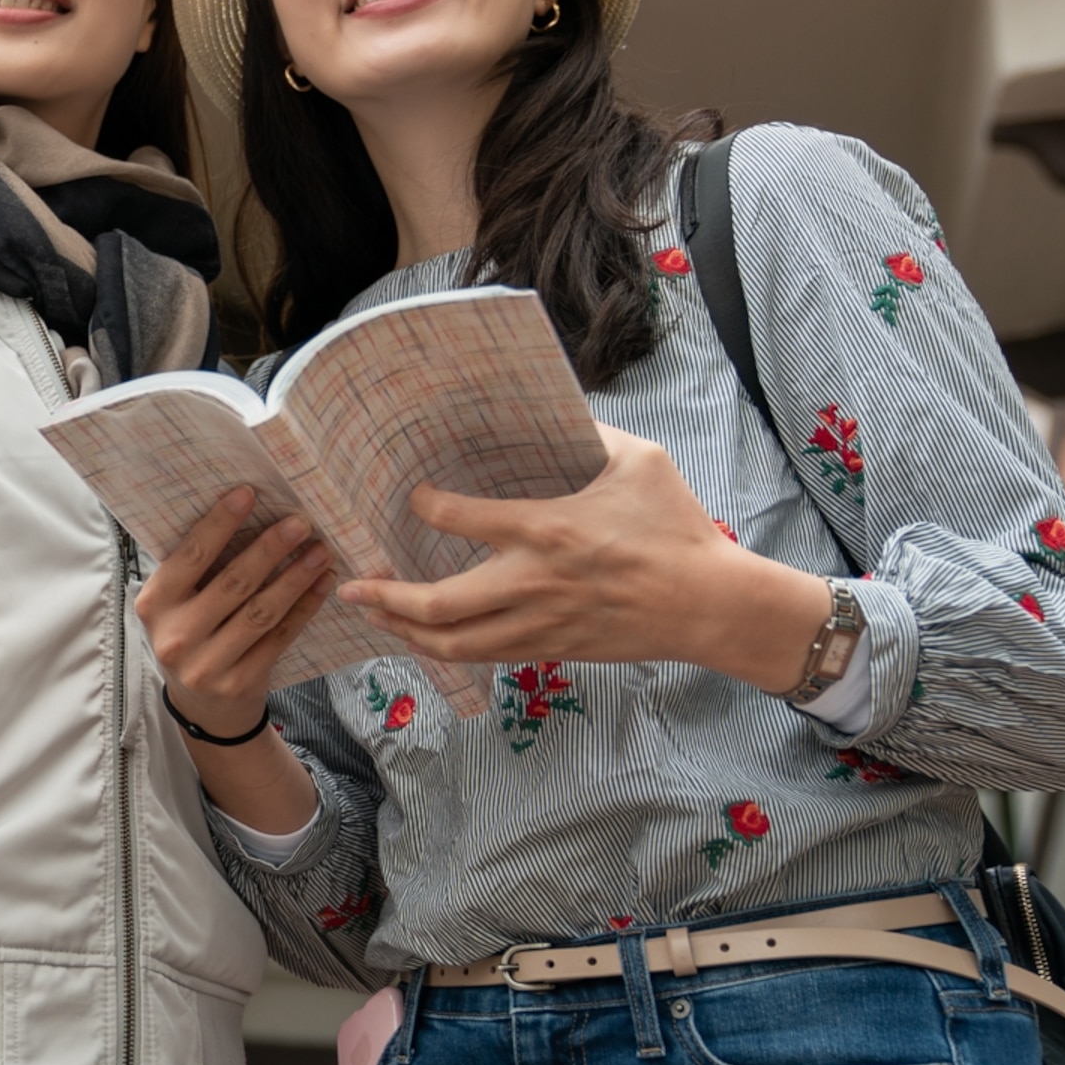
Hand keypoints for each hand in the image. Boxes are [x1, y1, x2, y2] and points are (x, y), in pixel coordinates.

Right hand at [135, 489, 331, 835]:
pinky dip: (304, 608)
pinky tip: (321, 585)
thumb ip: (195, 570)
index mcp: (154, 605)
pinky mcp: (241, 681)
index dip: (220, 522)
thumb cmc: (190, 637)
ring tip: (319, 551)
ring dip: (295, 577)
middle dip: (270, 548)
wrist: (202, 709)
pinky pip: (279, 637)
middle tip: (300, 522)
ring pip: (261, 611)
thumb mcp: (175, 605)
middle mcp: (176, 635)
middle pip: (233, 583)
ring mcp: (208, 663)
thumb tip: (240, 511)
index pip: (191, 556)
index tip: (249, 493)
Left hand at [341, 423, 833, 685]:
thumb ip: (591, 434)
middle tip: (352, 584)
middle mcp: (536, 583)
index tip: (413, 499)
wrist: (712, 605)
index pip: (465, 519)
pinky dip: (449, 650)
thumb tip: (556, 409)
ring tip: (375, 616)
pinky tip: (427, 639)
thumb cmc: (679, 528)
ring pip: (457, 643)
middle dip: (387, 597)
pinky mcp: (555, 649)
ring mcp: (543, 623)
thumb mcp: (641, 462)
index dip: (428, 508)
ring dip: (406, 631)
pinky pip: (488, 655)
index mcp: (550, 530)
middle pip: (441, 604)